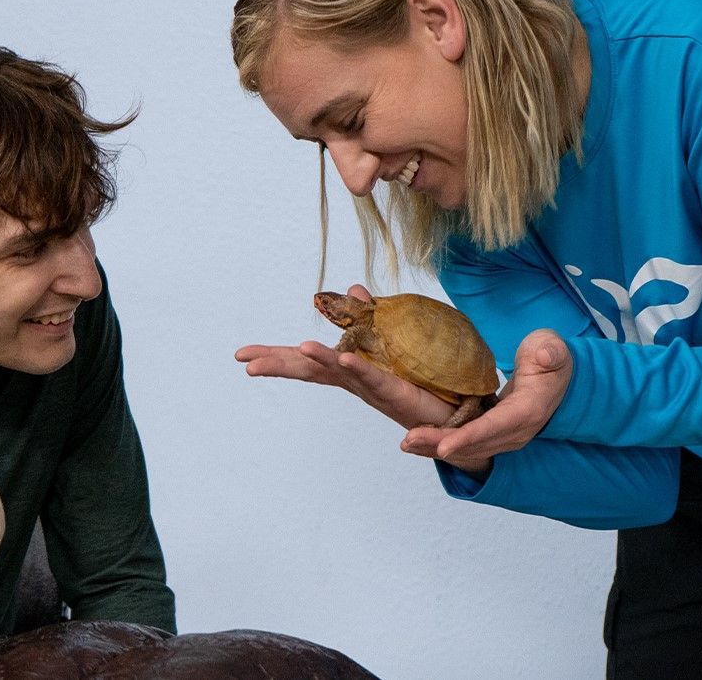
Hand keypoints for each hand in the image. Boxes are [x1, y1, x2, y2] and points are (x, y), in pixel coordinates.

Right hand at [235, 284, 458, 432]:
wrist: (459, 412)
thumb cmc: (422, 380)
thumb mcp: (393, 340)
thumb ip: (371, 318)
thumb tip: (353, 289)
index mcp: (351, 367)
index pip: (308, 360)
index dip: (276, 356)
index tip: (242, 355)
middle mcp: (355, 379)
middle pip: (311, 369)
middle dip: (280, 363)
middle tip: (248, 361)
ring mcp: (373, 385)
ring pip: (339, 372)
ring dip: (320, 361)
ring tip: (300, 348)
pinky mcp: (396, 390)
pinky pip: (374, 376)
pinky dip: (357, 367)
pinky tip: (345, 357)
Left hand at [400, 328, 571, 469]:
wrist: (559, 376)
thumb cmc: (550, 358)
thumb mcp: (552, 349)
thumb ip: (550, 352)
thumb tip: (545, 355)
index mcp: (527, 411)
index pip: (494, 427)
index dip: (468, 437)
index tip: (443, 446)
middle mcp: (516, 431)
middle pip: (475, 443)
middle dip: (440, 444)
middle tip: (408, 441)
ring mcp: (506, 436)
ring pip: (469, 448)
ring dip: (437, 447)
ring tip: (407, 444)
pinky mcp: (495, 434)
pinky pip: (468, 443)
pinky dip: (444, 444)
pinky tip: (420, 443)